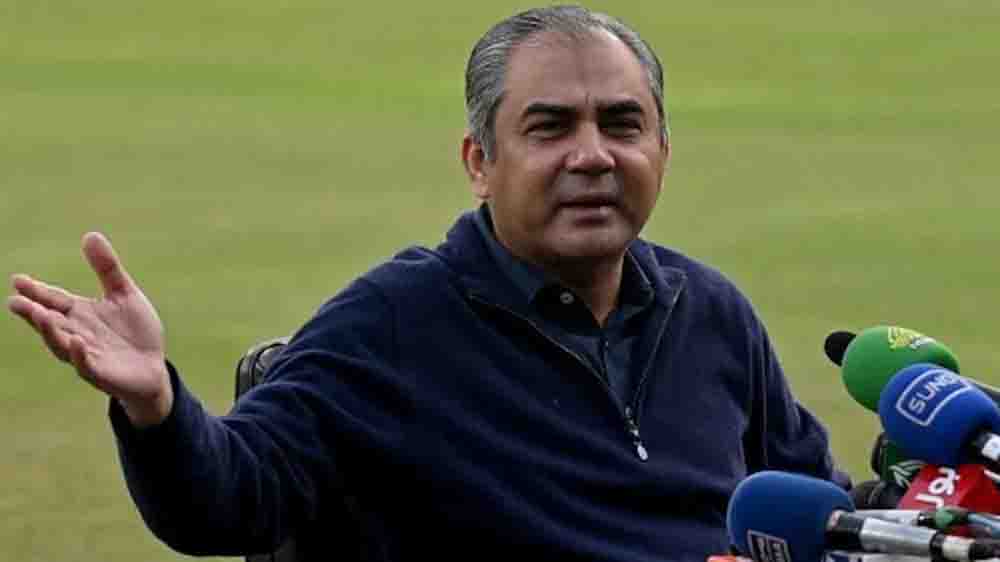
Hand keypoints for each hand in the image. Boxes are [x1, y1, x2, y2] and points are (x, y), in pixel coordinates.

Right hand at [8, 232, 171, 426]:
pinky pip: (86, 366)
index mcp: (80, 313)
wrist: (153, 367)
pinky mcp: (101, 373)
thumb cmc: (135, 331)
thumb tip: (90, 234)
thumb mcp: (124, 294)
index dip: (36, 291)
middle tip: (15, 301)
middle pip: (50, 322)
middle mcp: (77, 333)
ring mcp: (87, 355)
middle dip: (33, 312)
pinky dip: (79, 355)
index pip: (54, 299)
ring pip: (61, 344)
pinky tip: (76, 342)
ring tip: (40, 316)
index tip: (17, 279)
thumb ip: (107, 268)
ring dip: (50, 331)